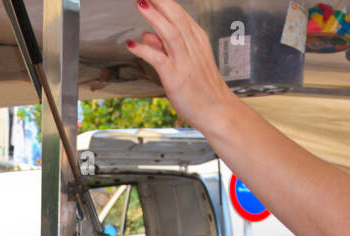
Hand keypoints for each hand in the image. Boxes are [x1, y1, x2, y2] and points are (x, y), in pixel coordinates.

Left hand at [126, 0, 236, 129]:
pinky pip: (160, 59)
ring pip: (170, 33)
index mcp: (197, 40)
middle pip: (177, 17)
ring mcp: (185, 62)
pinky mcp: (177, 77)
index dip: (165, 2)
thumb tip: (146, 34)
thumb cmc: (202, 89)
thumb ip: (164, 47)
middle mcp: (192, 47)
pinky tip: (132, 44)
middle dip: (161, 2)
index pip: (180, 14)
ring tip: (140, 3)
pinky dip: (145, 50)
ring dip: (154, 18)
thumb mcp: (184, 62)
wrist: (218, 111)